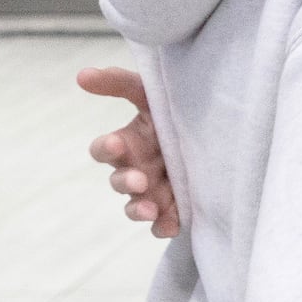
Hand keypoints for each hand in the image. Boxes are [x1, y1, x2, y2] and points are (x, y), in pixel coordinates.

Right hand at [81, 66, 180, 237]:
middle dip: (126, 182)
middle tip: (140, 179)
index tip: (117, 144)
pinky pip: (161, 225)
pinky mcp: (172, 209)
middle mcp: (136, 169)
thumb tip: (82, 75)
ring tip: (151, 208)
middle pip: (119, 181)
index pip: (104, 150)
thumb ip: (121, 83)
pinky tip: (172, 224)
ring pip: (136, 207)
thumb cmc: (176, 113)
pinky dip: (163, 226)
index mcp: (128, 143)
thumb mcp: (151, 95)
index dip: (106, 148)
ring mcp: (153, 192)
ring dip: (139, 209)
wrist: (219, 134)